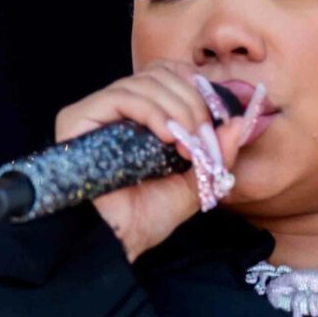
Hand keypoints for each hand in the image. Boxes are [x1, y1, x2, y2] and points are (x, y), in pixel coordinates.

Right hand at [54, 59, 256, 262]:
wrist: (122, 242)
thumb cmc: (152, 214)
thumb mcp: (197, 178)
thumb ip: (218, 151)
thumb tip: (240, 122)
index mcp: (142, 114)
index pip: (169, 74)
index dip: (194, 88)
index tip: (214, 120)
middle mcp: (117, 108)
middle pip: (160, 74)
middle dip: (192, 103)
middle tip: (202, 138)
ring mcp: (96, 111)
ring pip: (144, 83)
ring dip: (177, 110)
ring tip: (186, 144)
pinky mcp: (77, 118)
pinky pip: (121, 97)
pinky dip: (152, 112)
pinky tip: (167, 137)